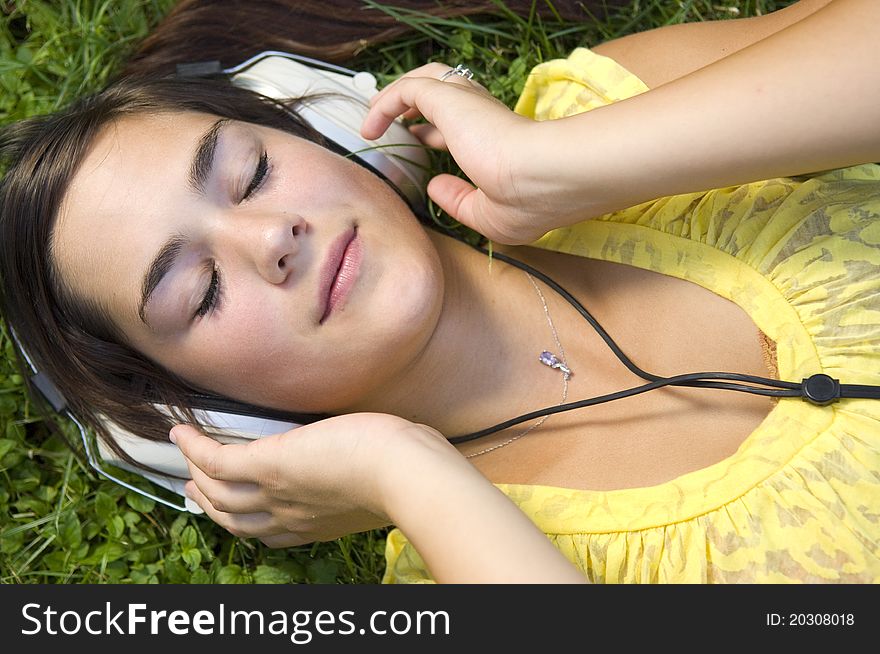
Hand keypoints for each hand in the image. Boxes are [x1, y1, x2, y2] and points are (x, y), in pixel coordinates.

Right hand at [170, 412, 446, 546]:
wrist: (407, 473)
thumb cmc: (408, 472)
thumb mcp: (380, 481)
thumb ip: (365, 477)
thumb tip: (372, 458)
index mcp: (317, 524)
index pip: (271, 532)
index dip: (248, 521)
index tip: (237, 507)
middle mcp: (292, 515)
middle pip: (237, 519)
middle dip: (214, 506)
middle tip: (195, 488)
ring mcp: (277, 491)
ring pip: (221, 494)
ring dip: (197, 476)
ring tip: (186, 457)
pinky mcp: (270, 464)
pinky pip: (218, 461)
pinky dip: (195, 449)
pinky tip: (182, 432)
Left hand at [362, 62, 564, 244]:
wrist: (543, 176)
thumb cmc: (530, 200)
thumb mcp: (489, 215)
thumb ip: (458, 201)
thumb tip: (433, 186)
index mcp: (500, 139)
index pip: (464, 124)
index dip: (437, 132)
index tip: (422, 141)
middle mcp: (486, 114)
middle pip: (447, 93)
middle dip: (419, 104)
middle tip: (396, 120)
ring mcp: (468, 103)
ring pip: (429, 80)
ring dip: (401, 94)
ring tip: (375, 114)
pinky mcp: (448, 98)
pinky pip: (406, 90)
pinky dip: (385, 104)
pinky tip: (369, 127)